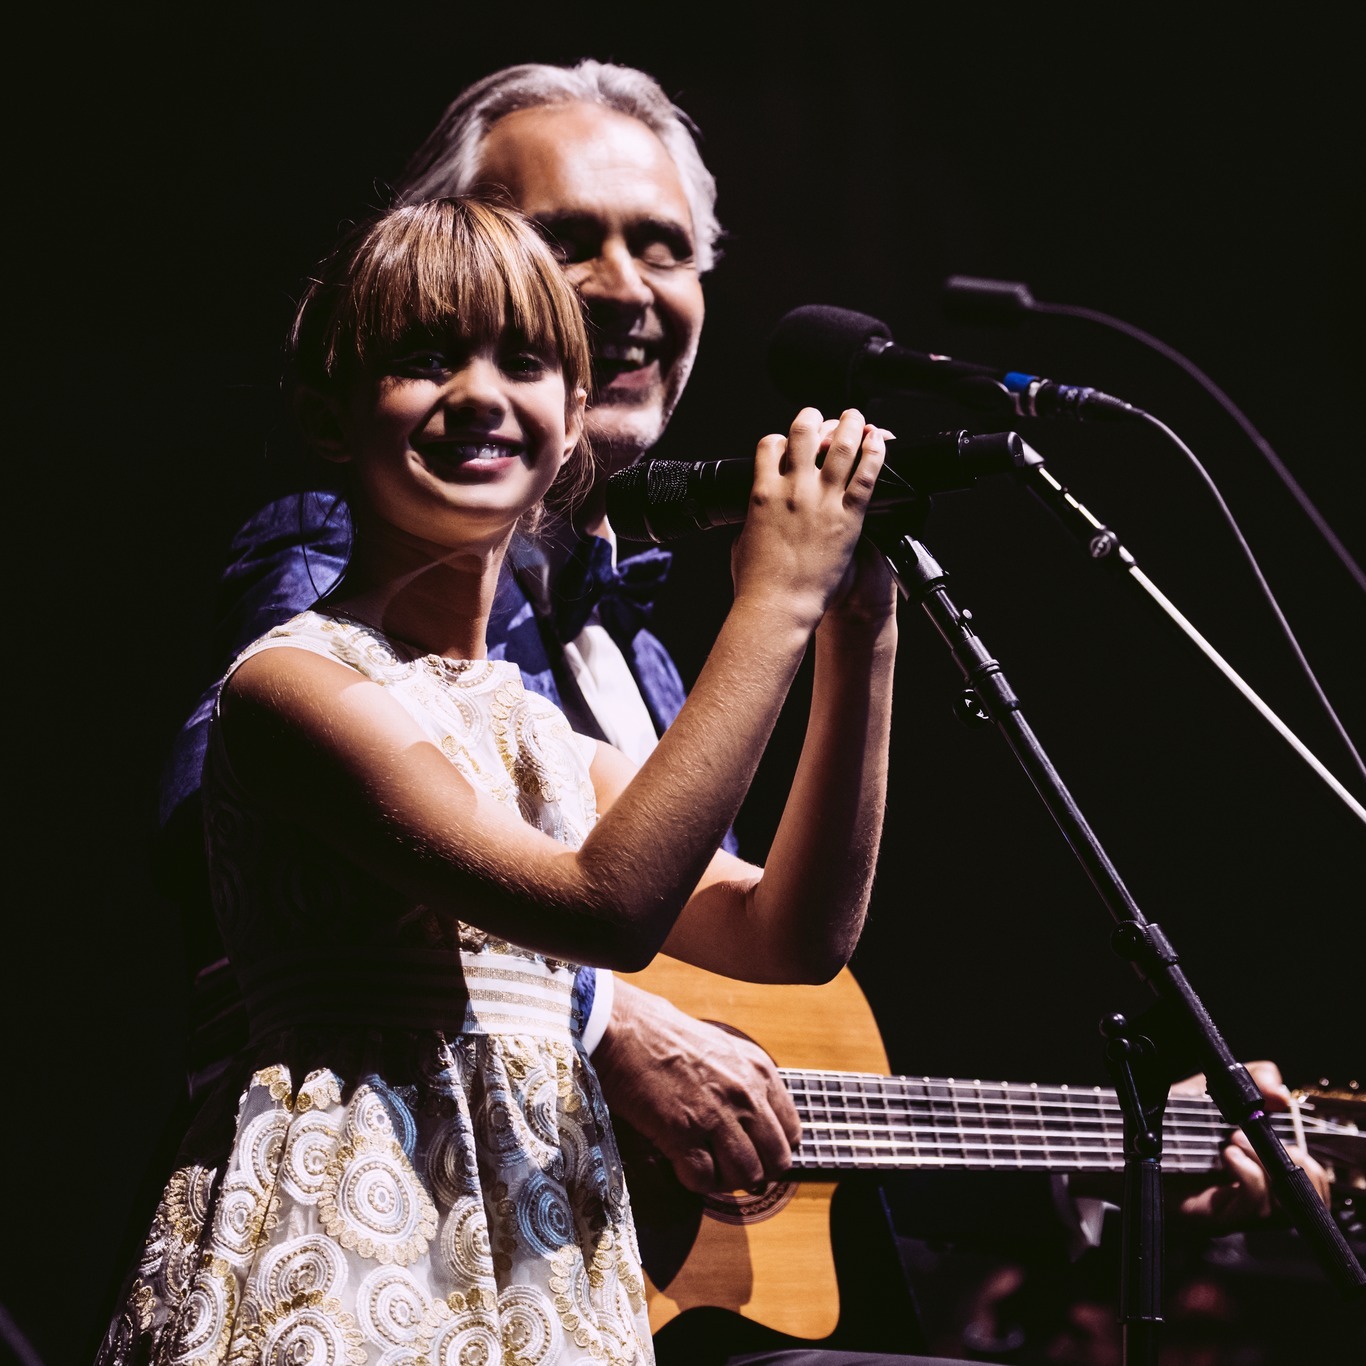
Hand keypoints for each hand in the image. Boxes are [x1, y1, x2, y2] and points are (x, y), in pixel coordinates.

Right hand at [590, 979, 799, 1193]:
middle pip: (776, 1161)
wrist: (623, 1030)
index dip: (772, 1149)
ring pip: (747, 1176)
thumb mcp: (723, 1049)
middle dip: (755, 1171)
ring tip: (705, 1165)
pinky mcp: (684, 1133)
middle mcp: (746, 1094)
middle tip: (729, 1167)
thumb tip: (753, 1124)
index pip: (792, 1132)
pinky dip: (696, 1182)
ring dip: (727, 1180)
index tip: (754, 1151)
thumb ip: (744, 1083)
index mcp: (759, 1071)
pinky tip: (681, 1164)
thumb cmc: (665, 1036)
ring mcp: (717, 1115)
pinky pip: (706, 1180)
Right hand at [729, 408, 886, 631]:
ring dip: (850, 425)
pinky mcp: (848, 517)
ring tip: (856, 417)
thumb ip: (752, 521)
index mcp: (762, 493)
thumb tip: (755, 516)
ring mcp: (822, 500)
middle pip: (804, 433)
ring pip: (841, 446)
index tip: (789, 443)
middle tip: (822, 418)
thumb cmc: (756, 584)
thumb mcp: (742, 543)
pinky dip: (875, 453)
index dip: (781, 439)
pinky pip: (866, 475)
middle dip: (814, 418)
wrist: (779, 606)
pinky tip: (879, 441)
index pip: (770, 445)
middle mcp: (792, 489)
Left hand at [1170, 1059, 1331, 1230]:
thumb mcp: (1212, 1088)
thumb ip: (1250, 1078)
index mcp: (1257, 1167)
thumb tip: (1280, 1090)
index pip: (1310, 1182)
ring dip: (1267, 1167)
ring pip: (1282, 1206)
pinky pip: (1252, 1207)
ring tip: (1236, 1140)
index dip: (1313, 1164)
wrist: (1118, 1137)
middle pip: (1306, 1199)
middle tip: (1258, 1135)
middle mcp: (1250, 1193)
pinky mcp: (1213, 1217)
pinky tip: (1228, 1154)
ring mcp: (1234, 1208)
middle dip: (1299, 1166)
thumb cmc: (1168, 1117)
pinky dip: (1249, 1177)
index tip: (1289, 1131)